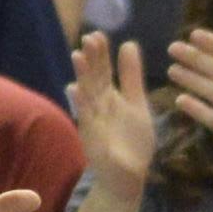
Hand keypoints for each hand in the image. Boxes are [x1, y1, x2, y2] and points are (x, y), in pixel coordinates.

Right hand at [68, 32, 155, 205]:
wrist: (127, 176)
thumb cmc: (132, 142)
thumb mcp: (137, 105)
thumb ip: (132, 78)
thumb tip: (129, 43)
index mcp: (110, 95)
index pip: (104, 69)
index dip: (102, 54)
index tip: (99, 35)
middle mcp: (98, 103)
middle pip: (94, 77)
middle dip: (91, 59)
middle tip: (89, 38)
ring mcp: (93, 119)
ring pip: (86, 93)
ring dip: (82, 76)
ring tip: (78, 56)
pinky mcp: (91, 136)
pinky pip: (84, 117)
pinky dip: (80, 104)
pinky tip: (75, 89)